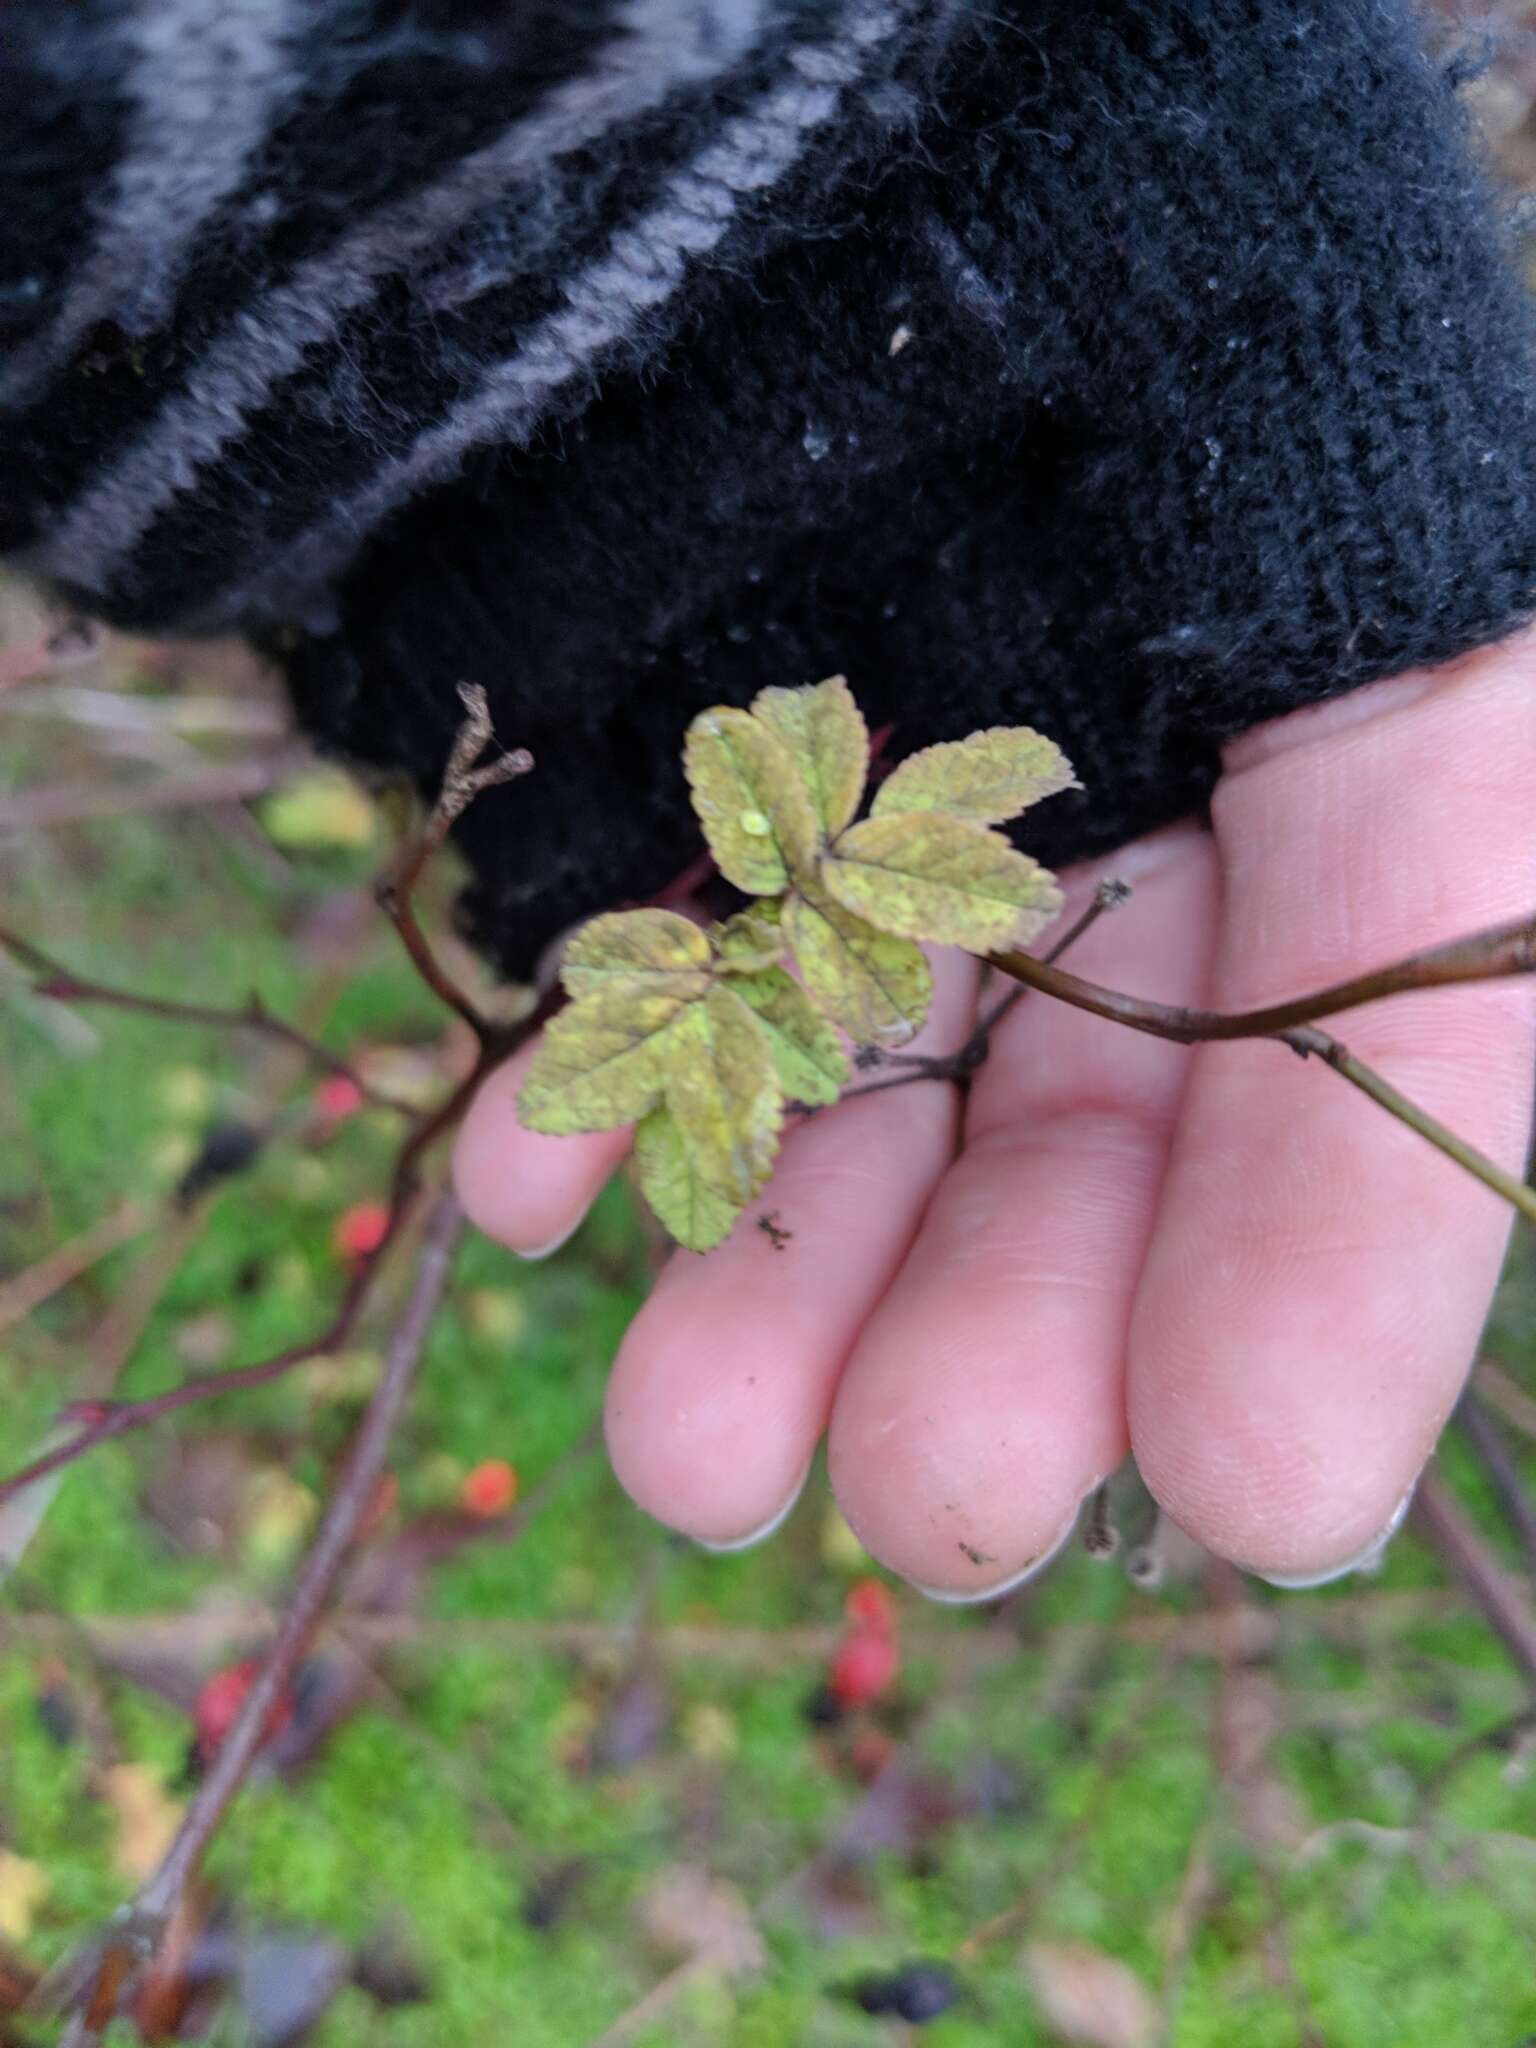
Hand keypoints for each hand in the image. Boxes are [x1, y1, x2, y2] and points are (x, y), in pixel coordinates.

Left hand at [453, 633, 1535, 1595]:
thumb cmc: (1207, 270)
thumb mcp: (1387, 577)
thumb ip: (1429, 806)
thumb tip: (1400, 1126)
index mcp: (1359, 748)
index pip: (1385, 1052)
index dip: (1337, 1269)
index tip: (1267, 1489)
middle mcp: (1133, 805)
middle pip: (1088, 1117)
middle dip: (1011, 1326)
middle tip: (939, 1502)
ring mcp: (901, 788)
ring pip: (851, 1068)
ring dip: (766, 1269)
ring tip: (688, 1452)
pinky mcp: (706, 750)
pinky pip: (643, 926)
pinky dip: (580, 1066)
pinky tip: (520, 1196)